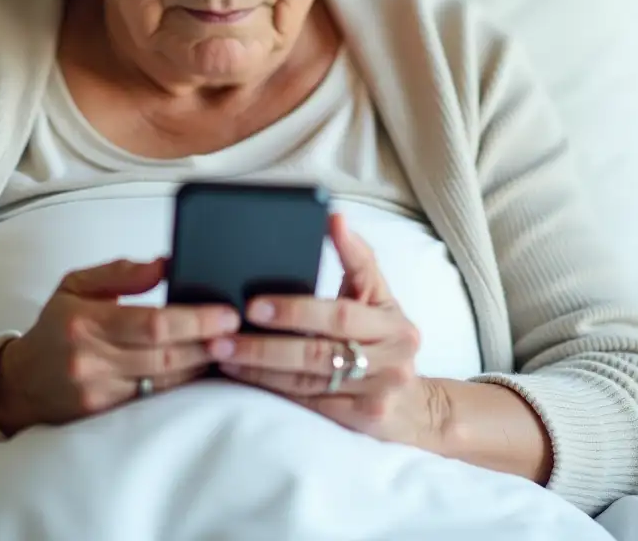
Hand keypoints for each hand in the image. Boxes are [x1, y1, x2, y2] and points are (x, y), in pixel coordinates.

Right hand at [0, 257, 239, 434]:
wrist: (20, 384)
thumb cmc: (55, 327)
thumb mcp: (76, 285)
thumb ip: (121, 273)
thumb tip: (165, 263)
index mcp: (84, 322)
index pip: (153, 323)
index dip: (196, 320)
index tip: (226, 313)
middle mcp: (91, 361)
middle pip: (165, 356)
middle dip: (208, 344)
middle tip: (240, 331)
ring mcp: (99, 393)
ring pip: (165, 383)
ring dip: (202, 367)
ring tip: (230, 349)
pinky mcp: (105, 417)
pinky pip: (155, 401)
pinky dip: (182, 386)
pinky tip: (203, 372)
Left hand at [211, 214, 449, 449]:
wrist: (415, 407)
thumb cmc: (386, 340)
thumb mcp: (380, 297)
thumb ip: (358, 259)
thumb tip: (333, 216)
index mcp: (393, 324)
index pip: (339, 314)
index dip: (296, 309)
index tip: (255, 303)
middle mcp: (391, 360)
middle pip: (318, 352)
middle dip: (266, 343)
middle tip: (225, 331)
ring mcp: (376, 395)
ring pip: (306, 382)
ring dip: (259, 367)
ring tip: (222, 351)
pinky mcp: (361, 422)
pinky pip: (307, 403)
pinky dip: (271, 389)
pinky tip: (242, 376)